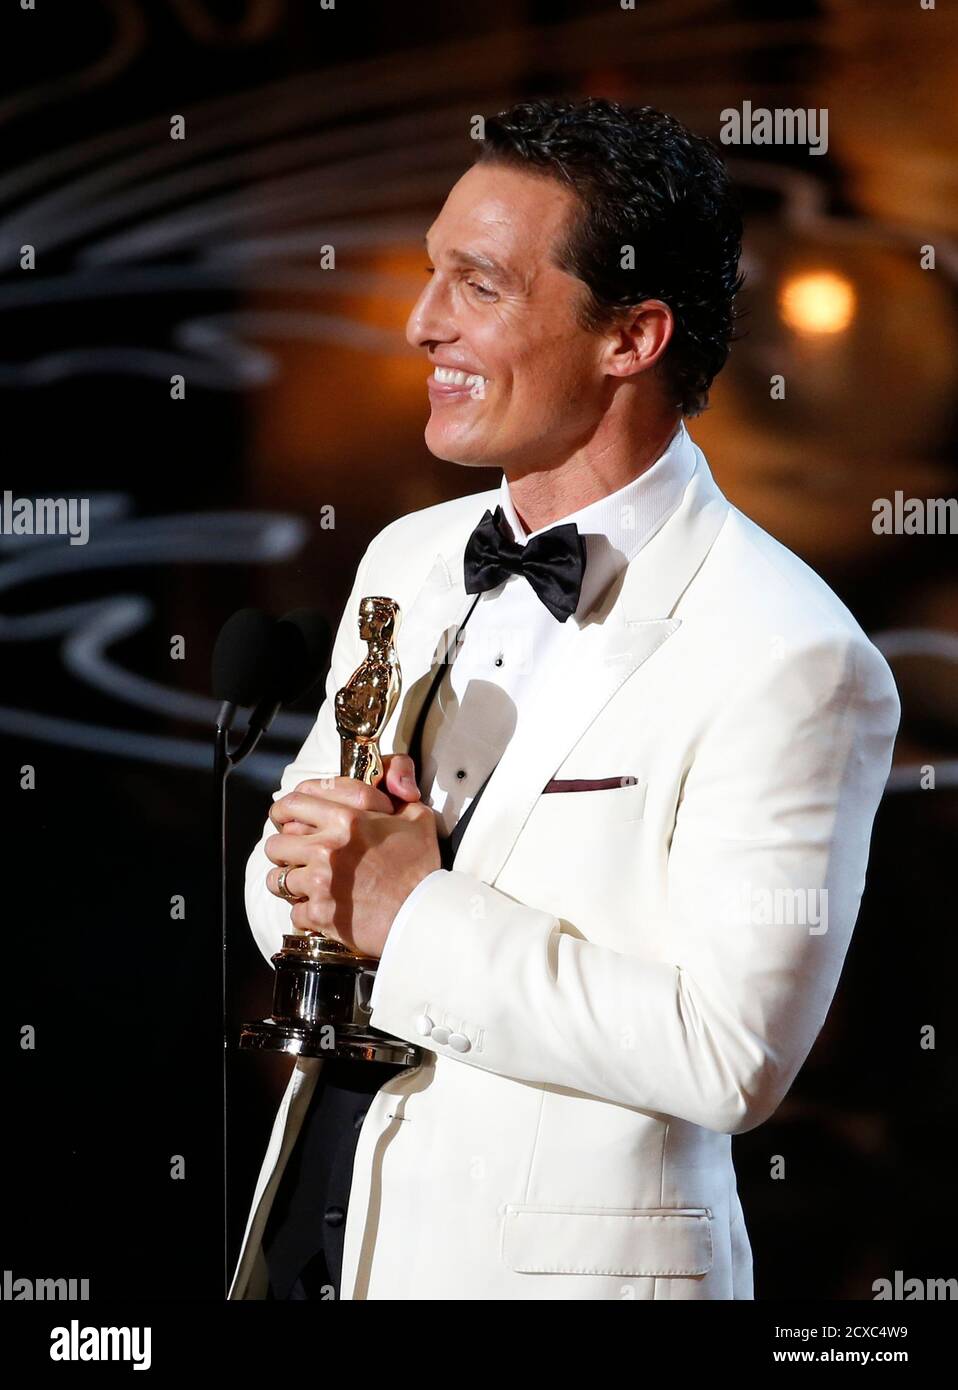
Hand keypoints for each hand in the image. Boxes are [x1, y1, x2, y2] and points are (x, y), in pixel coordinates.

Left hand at [264, 754, 440, 957]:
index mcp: (347, 817)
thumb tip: (389, 782)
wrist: (424, 914)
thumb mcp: (417, 817)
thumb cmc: (420, 867)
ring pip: (277, 878)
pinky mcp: (321, 912)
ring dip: (289, 881)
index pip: (294, 801)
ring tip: (305, 885)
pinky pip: (294, 911)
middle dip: (282, 848)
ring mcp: (321, 881)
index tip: (288, 819)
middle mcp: (328, 846)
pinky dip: (306, 912)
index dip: (286, 810)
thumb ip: (397, 790)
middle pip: (276, 842)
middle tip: (294, 855)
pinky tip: (323, 909)